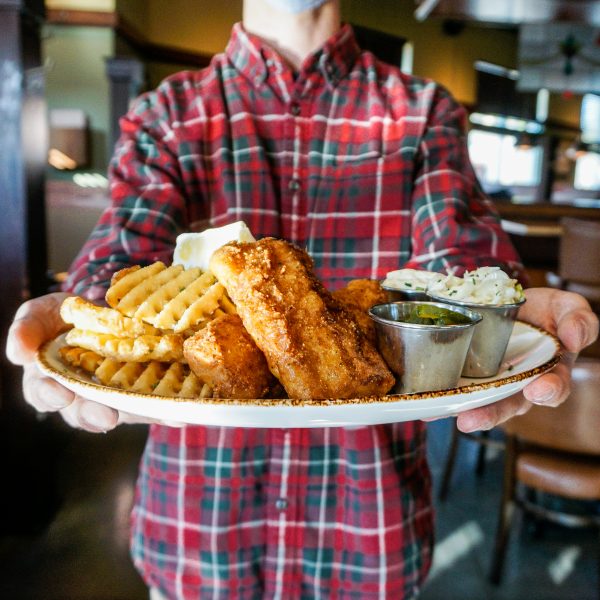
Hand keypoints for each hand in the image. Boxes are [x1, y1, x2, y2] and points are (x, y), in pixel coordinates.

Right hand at [6, 293, 156, 431]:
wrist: (104, 311)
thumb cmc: (65, 318)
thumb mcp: (41, 314)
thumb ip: (27, 329)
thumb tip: (19, 352)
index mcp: (51, 380)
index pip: (45, 394)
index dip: (51, 395)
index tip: (60, 393)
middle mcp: (83, 395)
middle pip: (84, 412)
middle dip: (94, 415)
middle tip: (106, 417)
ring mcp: (114, 396)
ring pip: (124, 412)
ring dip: (138, 415)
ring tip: (154, 414)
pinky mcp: (141, 393)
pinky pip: (154, 406)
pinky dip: (168, 411)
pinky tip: (181, 414)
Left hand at [456, 287, 598, 432]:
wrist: (512, 302)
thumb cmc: (546, 312)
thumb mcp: (567, 308)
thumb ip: (579, 321)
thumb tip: (574, 338)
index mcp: (551, 372)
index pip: (554, 389)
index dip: (548, 391)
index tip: (539, 389)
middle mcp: (521, 385)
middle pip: (508, 405)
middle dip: (490, 414)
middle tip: (471, 420)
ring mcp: (494, 383)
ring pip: (480, 403)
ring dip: (464, 412)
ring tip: (447, 417)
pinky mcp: (470, 376)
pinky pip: (458, 392)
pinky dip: (442, 401)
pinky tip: (427, 409)